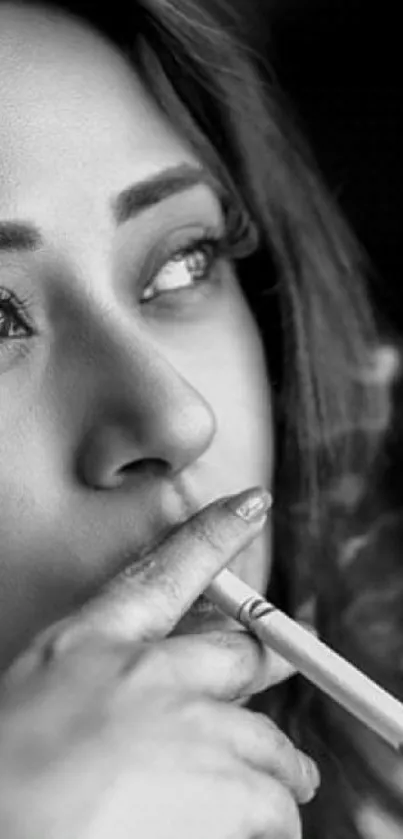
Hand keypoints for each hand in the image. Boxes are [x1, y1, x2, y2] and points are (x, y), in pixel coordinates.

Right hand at [0, 489, 318, 838]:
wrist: (3, 835)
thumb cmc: (8, 775)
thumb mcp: (46, 692)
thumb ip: (103, 674)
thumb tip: (157, 683)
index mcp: (94, 643)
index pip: (165, 570)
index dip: (214, 533)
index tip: (251, 505)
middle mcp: (151, 674)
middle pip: (241, 656)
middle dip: (270, 664)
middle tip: (287, 663)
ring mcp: (194, 728)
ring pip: (267, 741)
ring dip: (279, 767)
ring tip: (286, 788)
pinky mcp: (226, 790)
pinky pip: (272, 802)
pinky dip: (271, 820)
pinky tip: (256, 830)